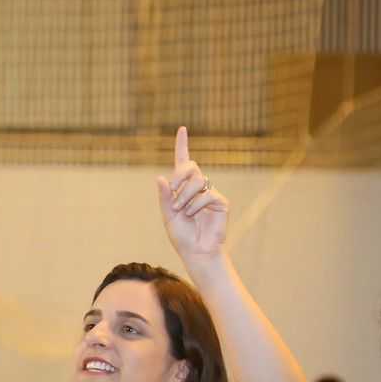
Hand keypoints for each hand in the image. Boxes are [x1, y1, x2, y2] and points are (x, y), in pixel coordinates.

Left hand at [156, 127, 228, 263]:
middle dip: (179, 175)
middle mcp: (198, 188)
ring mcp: (210, 194)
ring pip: (197, 181)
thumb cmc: (181, 236)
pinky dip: (196, 205)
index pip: (182, 162)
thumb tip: (160, 177)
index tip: (182, 129)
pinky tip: (192, 215)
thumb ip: (164, 197)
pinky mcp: (220, 202)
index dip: (182, 145)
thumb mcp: (167, 215)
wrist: (196, 252)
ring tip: (181, 211)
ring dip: (184, 196)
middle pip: (190, 166)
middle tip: (172, 189)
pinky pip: (207, 194)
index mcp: (183, 188)